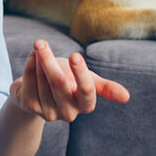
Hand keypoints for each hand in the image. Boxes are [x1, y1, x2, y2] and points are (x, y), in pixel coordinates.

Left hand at [10, 40, 129, 121]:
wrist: (42, 89)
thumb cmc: (70, 81)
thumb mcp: (89, 81)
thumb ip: (105, 87)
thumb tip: (127, 97)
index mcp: (85, 105)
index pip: (87, 91)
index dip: (81, 74)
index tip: (75, 55)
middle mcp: (68, 113)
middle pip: (59, 84)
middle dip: (49, 61)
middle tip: (41, 42)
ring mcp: (48, 112)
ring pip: (42, 82)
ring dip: (38, 61)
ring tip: (39, 48)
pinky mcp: (31, 107)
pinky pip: (29, 84)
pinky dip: (29, 67)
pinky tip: (32, 56)